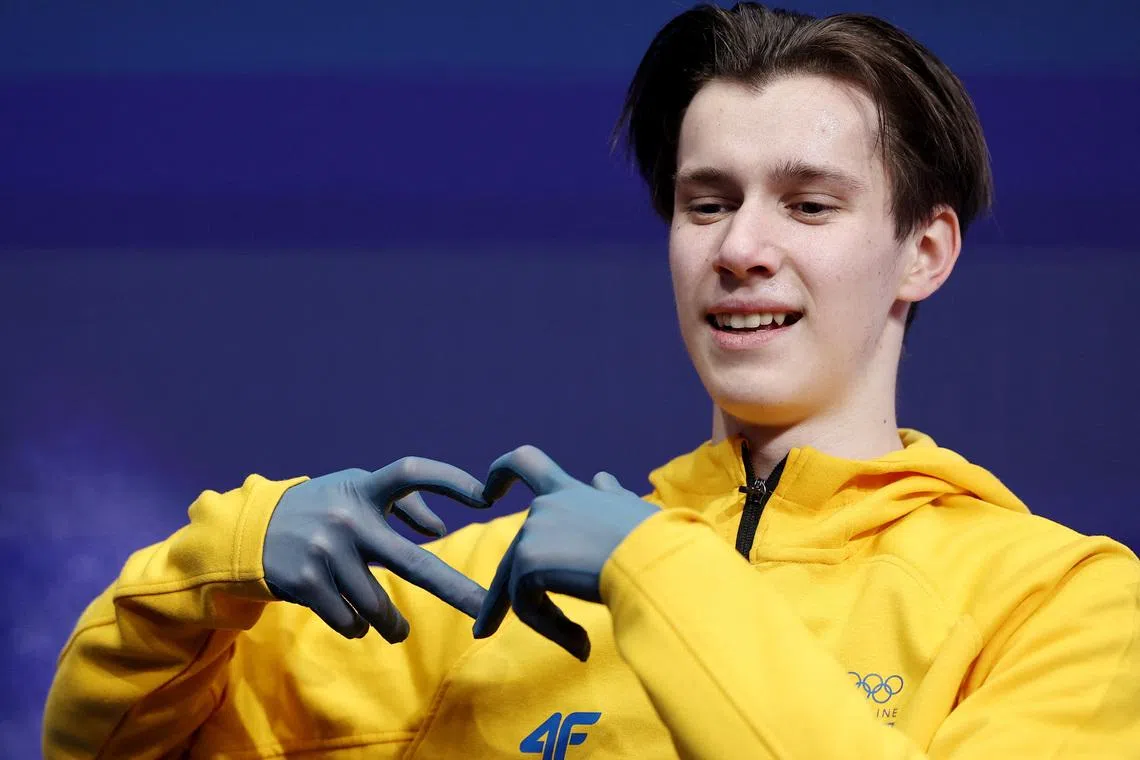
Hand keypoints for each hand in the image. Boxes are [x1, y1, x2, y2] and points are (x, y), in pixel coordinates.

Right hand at [263, 457, 489, 642]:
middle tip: (483, 610)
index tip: (486, 498)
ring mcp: (325, 552)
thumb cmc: (319, 511)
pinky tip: (354, 619)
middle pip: (412, 563)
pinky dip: (358, 627)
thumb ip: (400, 505)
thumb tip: (438, 530)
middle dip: (453, 589)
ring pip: (378, 607)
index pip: (412, 473)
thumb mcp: (354, 493)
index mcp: (363, 489)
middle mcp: (347, 518)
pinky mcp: (305, 582)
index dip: (450, 480)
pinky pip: (350, 621)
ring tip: (396, 629)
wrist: (246, 533)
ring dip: (392, 624)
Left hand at [471, 445, 658, 660]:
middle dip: (499, 595)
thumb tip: (602, 479)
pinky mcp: (528, 561)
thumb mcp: (635, 510)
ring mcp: (535, 531)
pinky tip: (580, 645)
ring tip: (577, 646)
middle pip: (516, 551)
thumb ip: (612, 497)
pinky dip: (550, 629)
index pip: (527, 463)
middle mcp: (547, 505)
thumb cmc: (662, 542)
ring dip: (544, 620)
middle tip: (485, 629)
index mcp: (573, 491)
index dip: (502, 472)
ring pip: (519, 584)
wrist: (660, 562)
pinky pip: (525, 605)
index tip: (488, 491)